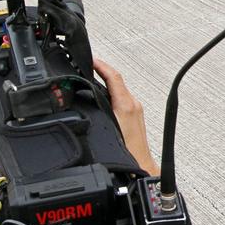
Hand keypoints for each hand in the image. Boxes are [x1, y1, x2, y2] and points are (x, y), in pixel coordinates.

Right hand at [92, 57, 158, 175]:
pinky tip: (100, 98)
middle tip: (87, 66)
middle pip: (116, 81)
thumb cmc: (126, 152)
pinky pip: (120, 98)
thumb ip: (98, 112)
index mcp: (126, 104)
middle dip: (101, 72)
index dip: (101, 65)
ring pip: (118, 90)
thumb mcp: (107, 129)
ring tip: (90, 78)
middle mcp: (133, 104)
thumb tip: (86, 99)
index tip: (91, 59)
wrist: (138, 165)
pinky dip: (110, 93)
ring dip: (105, 83)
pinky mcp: (133, 116)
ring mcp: (134, 110)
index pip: (114, 77)